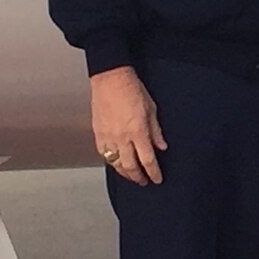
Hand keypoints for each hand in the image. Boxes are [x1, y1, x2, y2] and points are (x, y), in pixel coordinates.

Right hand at [91, 67, 167, 184]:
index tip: (157, 179)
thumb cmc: (131, 88)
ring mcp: (108, 136)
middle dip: (139, 177)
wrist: (110, 77)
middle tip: (144, 181)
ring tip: (131, 175)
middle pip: (131, 167)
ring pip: (116, 164)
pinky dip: (111, 162)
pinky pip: (104, 154)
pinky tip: (116, 163)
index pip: (148, 160)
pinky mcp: (98, 133)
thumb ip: (156, 130)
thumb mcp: (151, 108)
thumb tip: (161, 146)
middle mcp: (122, 137)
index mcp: (138, 131)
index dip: (154, 172)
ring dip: (125, 173)